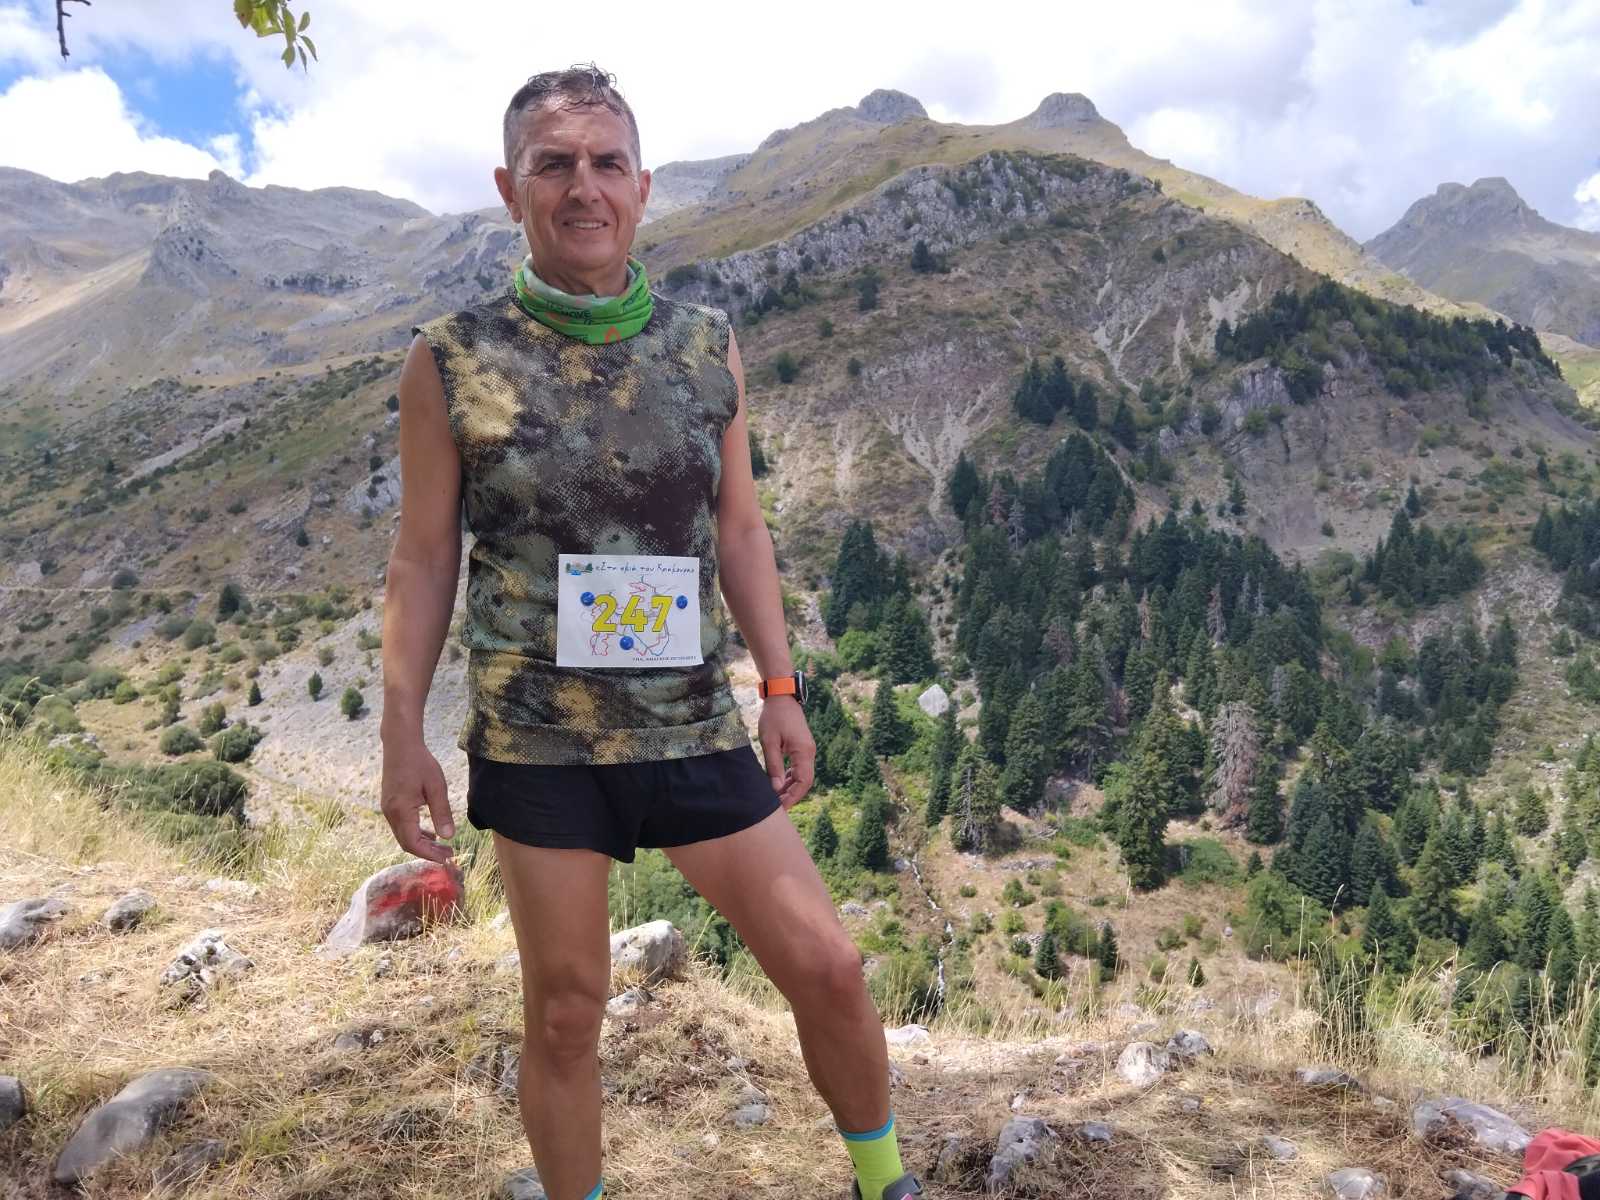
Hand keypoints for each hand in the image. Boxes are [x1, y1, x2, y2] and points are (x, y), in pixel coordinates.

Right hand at [380, 738, 456, 863]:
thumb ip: (442, 812)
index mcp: (401, 810)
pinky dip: (415, 833)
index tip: (446, 858)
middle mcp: (390, 813)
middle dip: (427, 852)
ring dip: (422, 843)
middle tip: (448, 854)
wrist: (400, 745)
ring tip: (442, 846)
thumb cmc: (420, 763)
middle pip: (406, 843)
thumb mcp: (437, 787)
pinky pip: (401, 826)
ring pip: (403, 836)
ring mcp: (388, 809)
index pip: (412, 843)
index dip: (429, 854)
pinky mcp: (390, 804)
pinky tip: (430, 833)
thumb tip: (448, 836)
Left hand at [758, 696, 814, 810]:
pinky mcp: (802, 748)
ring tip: (776, 798)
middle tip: (777, 807)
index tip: (781, 808)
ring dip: (791, 787)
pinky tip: (779, 784)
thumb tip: (775, 788)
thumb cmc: (774, 716)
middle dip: (792, 795)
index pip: (803, 781)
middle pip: (805, 781)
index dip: (793, 797)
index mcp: (803, 751)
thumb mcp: (769, 742)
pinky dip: (790, 778)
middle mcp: (810, 752)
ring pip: (803, 776)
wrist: (782, 696)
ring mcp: (807, 750)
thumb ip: (773, 766)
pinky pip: (799, 768)